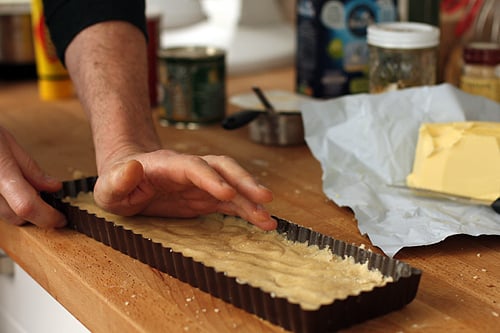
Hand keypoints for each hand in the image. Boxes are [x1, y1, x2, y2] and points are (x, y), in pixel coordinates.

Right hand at [0, 127, 65, 227]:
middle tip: (48, 202)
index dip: (48, 217)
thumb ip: (31, 169)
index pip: (27, 205)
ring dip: (19, 210)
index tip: (61, 218)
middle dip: (37, 214)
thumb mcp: (9, 144)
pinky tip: (9, 191)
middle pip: (16, 216)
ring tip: (25, 190)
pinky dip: (6, 205)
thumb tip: (54, 187)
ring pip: (4, 216)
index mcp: (0, 172)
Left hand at [93, 150, 276, 229]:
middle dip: (244, 182)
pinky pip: (231, 202)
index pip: (194, 167)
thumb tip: (133, 167)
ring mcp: (201, 183)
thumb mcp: (108, 185)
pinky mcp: (206, 197)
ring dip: (251, 200)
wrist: (128, 179)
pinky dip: (247, 211)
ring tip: (269, 220)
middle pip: (223, 168)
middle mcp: (190, 170)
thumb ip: (118, 179)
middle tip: (264, 198)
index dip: (211, 178)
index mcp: (168, 165)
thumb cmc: (118, 183)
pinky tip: (262, 222)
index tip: (227, 192)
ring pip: (233, 185)